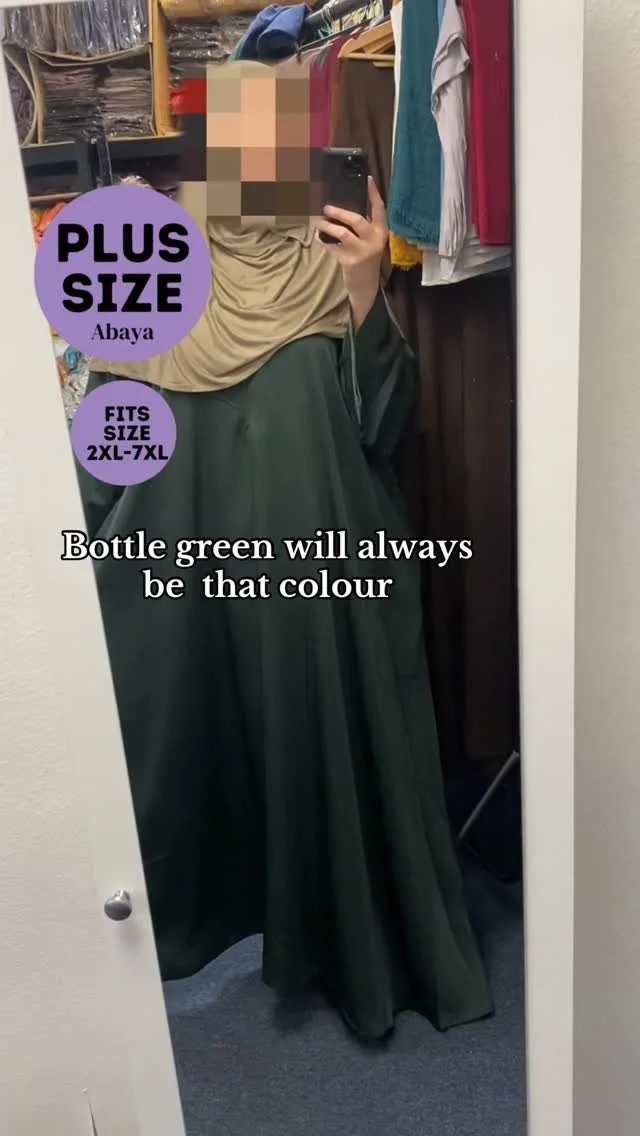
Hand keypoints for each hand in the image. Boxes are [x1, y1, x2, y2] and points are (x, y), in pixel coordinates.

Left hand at [315, 178, 387, 327]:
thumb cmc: (365, 259)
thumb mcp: (370, 241)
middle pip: (356, 219)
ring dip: (327, 226)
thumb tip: (343, 207)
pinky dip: (322, 241)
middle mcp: (374, 240)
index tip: (368, 179)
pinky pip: (332, 247)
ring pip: (342, 232)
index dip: (374, 194)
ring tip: (318, 223)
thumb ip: (363, 227)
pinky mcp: (350, 261)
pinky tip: (317, 237)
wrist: (365, 286)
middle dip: (339, 211)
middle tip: (326, 208)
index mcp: (381, 232)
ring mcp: (362, 251)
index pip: (380, 209)